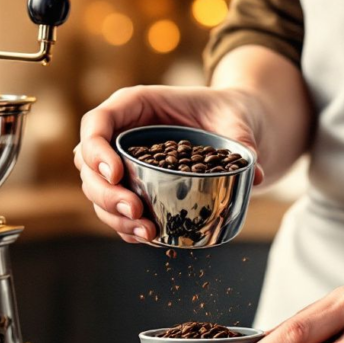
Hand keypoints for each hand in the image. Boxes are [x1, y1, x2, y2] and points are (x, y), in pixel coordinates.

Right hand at [74, 85, 264, 242]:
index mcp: (135, 106)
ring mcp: (124, 163)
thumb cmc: (227, 113)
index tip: (116, 174)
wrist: (232, 127)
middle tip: (136, 210)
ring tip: (147, 232)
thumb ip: (243, 141)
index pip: (97, 124)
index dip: (96, 150)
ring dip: (115, 217)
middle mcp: (122, 135)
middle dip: (106, 193)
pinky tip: (148, 237)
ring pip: (98, 193)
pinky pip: (117, 211)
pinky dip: (127, 227)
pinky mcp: (134, 188)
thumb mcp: (236, 120)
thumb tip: (254, 174)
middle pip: (89, 165)